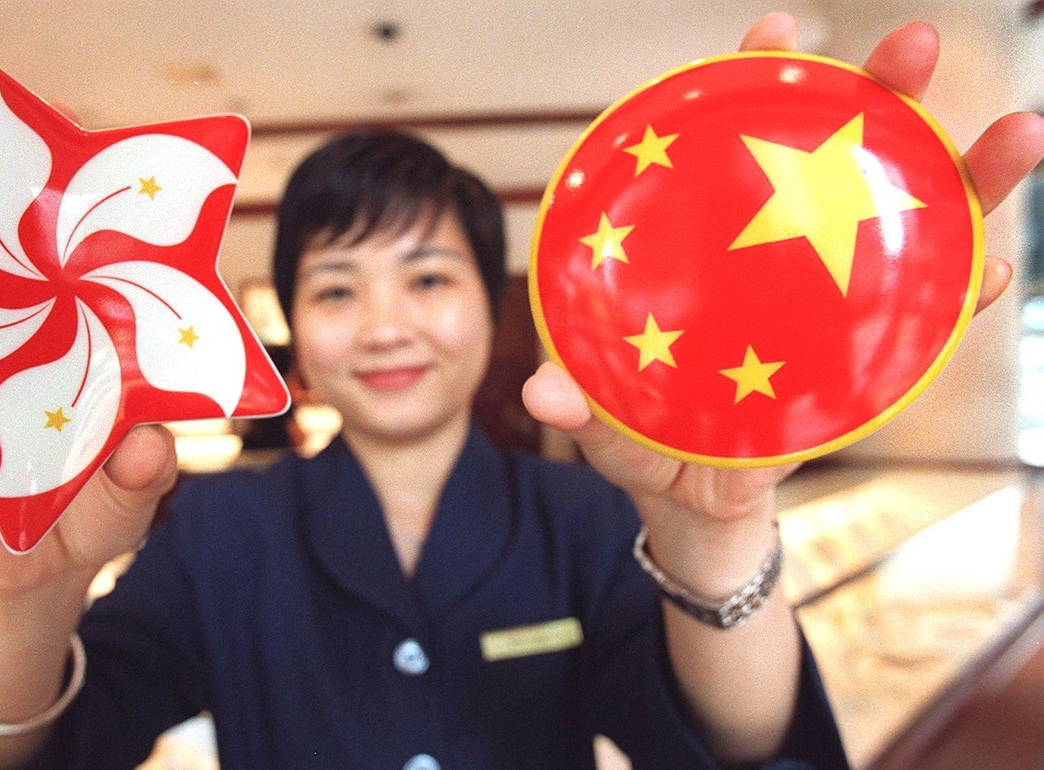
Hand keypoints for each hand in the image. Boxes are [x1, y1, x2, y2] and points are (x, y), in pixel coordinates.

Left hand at [523, 13, 1043, 585]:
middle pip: (839, 158)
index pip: (736, 142)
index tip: (777, 31)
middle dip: (884, 95)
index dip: (759, 80)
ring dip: (968, 175)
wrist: (688, 500)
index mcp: (710, 245)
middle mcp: (779, 255)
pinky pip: (929, 317)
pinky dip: (965, 288)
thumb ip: (574, 402)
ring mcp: (831, 299)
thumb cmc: (640, 435)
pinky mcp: (867, 357)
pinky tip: (990, 266)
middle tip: (916, 46)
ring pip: (909, 221)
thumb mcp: (600, 414)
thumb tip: (541, 397)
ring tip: (1016, 134)